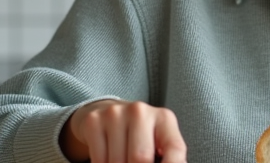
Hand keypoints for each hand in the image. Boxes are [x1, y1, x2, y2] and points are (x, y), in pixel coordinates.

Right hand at [59, 99, 186, 162]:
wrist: (106, 112)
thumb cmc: (138, 134)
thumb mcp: (157, 141)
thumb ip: (166, 156)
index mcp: (164, 118)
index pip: (175, 149)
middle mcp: (140, 111)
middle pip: (141, 158)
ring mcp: (115, 114)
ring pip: (118, 162)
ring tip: (122, 161)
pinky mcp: (94, 121)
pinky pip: (99, 159)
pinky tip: (108, 160)